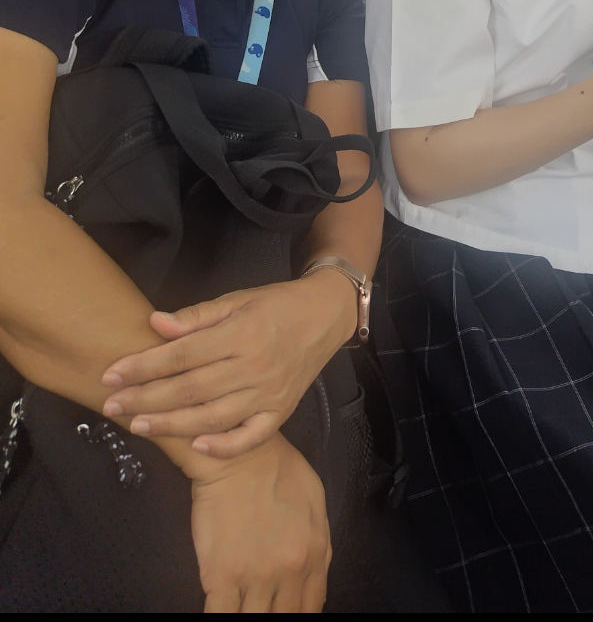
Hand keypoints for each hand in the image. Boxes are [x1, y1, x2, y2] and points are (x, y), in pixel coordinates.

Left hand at [101, 273, 355, 457]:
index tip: (110, 374)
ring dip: (171, 424)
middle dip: (145, 398)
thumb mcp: (237, 299)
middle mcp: (254, 366)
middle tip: (111, 405)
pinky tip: (196, 448)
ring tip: (137, 425)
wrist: (325, 315)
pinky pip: (250, 437)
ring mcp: (269, 393)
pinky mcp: (280, 412)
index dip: (143, 365)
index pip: (182, 354)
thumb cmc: (275, 304)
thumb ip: (196, 316)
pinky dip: (224, 446)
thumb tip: (155, 324)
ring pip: (213, 417)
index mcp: (241, 333)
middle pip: (190, 389)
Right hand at [189, 433, 330, 611]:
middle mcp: (289, 571)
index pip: (311, 608)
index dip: (298, 616)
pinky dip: (221, 619)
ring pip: (253, 621)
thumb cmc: (276, 468)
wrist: (239, 454)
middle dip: (273, 618)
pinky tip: (221, 610)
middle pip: (284, 618)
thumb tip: (316, 572)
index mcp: (315, 553)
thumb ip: (319, 541)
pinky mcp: (221, 576)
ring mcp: (255, 576)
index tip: (284, 611)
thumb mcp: (314, 500)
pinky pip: (221, 617)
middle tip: (262, 608)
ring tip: (243, 607)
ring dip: (248, 617)